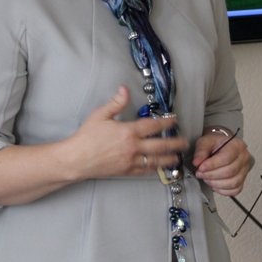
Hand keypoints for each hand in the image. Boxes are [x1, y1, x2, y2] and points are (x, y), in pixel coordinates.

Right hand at [67, 86, 188, 178]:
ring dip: (168, 158)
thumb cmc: (87, 137)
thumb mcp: (100, 115)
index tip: (174, 120)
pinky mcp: (126, 171)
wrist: (77, 159)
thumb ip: (116, 103)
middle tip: (184, 142)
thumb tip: (125, 90)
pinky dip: (154, 168)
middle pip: (160, 145)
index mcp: (129, 131)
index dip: (166, 123)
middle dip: (175, 143)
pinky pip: (145, 170)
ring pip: (156, 160)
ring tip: (177, 157)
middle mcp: (133, 147)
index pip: (153, 126)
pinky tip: (159, 167)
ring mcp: (131, 161)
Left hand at [192, 128, 251, 195]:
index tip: (200, 168)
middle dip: (212, 175)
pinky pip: (235, 190)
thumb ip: (201, 151)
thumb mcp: (205, 142)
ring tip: (206, 179)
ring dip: (216, 183)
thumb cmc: (214, 144)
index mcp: (237, 145)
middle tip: (200, 174)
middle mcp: (244, 158)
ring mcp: (245, 170)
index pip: (227, 158)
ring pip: (233, 182)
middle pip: (230, 171)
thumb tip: (197, 163)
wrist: (221, 147)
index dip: (212, 165)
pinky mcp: (242, 180)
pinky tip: (214, 185)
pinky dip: (223, 190)